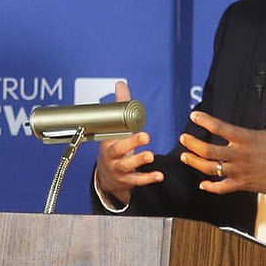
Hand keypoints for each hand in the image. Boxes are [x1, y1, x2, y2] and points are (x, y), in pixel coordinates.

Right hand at [93, 79, 161, 206]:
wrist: (106, 177)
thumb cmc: (114, 148)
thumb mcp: (114, 129)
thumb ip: (120, 107)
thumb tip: (121, 84)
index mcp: (109, 141)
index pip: (113, 132)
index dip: (120, 126)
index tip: (131, 122)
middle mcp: (112, 156)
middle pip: (118, 149)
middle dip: (131, 143)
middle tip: (145, 136)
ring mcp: (119, 169)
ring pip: (127, 166)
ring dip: (139, 160)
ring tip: (151, 156)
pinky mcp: (127, 180)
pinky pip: (137, 180)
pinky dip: (148, 178)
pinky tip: (159, 175)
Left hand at [179, 84, 265, 200]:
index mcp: (248, 138)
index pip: (220, 127)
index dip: (205, 120)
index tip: (194, 116)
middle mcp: (241, 155)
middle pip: (209, 150)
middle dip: (192, 144)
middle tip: (184, 138)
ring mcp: (240, 171)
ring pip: (210, 169)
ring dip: (195, 163)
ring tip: (185, 156)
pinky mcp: (242, 184)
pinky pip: (221, 188)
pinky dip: (210, 187)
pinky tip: (203, 184)